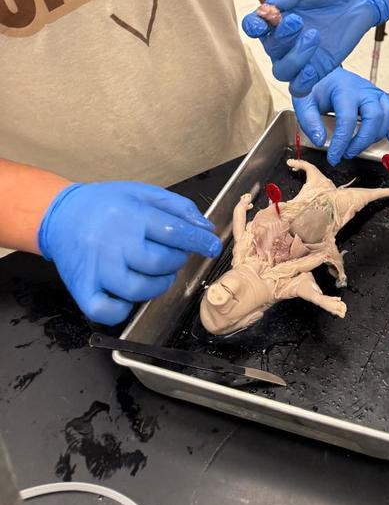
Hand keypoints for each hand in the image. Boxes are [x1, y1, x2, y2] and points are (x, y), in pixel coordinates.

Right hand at [38, 182, 221, 324]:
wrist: (61, 214)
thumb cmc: (105, 204)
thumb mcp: (143, 192)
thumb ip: (177, 207)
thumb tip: (205, 228)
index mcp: (130, 215)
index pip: (174, 231)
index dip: (198, 241)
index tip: (212, 247)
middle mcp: (112, 243)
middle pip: (159, 262)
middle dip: (176, 261)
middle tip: (174, 255)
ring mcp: (96, 268)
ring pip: (138, 289)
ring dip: (158, 285)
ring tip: (157, 272)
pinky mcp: (82, 288)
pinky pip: (106, 311)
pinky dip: (124, 309)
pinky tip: (130, 294)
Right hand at [242, 0, 388, 96]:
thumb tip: (269, 7)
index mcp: (275, 16)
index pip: (253, 26)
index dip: (253, 27)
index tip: (265, 22)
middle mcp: (283, 39)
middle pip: (270, 48)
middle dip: (282, 37)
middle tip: (299, 21)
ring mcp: (300, 55)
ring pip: (282, 71)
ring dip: (294, 58)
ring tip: (314, 36)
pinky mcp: (317, 68)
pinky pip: (300, 86)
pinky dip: (302, 82)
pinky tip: (312, 69)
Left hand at [293, 67, 388, 165]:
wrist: (324, 67)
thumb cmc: (316, 85)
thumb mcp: (304, 101)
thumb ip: (309, 121)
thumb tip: (321, 141)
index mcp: (343, 90)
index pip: (347, 119)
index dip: (342, 142)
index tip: (334, 157)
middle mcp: (363, 89)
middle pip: (374, 117)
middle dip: (362, 140)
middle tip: (348, 153)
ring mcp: (374, 92)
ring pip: (388, 114)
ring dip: (377, 135)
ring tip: (361, 146)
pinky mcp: (380, 96)